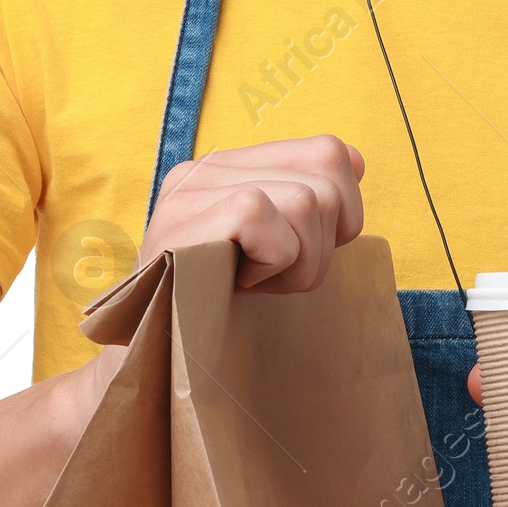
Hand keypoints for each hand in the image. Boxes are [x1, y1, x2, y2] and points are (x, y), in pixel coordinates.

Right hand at [139, 135, 365, 292]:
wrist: (150, 355)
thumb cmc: (213, 306)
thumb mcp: (266, 249)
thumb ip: (303, 202)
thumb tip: (357, 162)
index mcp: (229, 168)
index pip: (326, 151)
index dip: (343, 207)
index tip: (304, 250)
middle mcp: (207, 168)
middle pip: (327, 180)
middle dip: (321, 247)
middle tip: (275, 275)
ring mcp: (192, 191)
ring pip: (306, 201)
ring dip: (297, 263)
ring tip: (256, 281)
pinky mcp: (185, 219)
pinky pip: (266, 220)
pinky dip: (269, 262)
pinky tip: (240, 281)